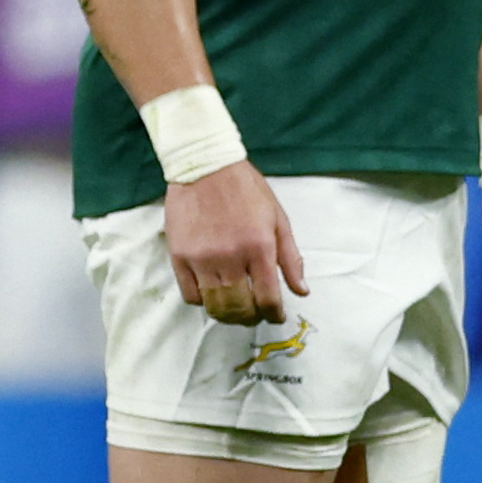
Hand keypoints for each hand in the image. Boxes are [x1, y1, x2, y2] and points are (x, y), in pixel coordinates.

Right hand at [164, 161, 307, 328]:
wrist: (205, 165)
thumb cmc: (245, 189)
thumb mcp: (278, 219)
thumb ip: (291, 258)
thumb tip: (301, 290)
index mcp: (259, 247)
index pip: (268, 299)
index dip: (274, 314)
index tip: (275, 315)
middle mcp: (230, 257)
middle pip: (240, 308)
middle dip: (251, 318)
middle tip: (254, 314)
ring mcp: (202, 258)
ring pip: (214, 306)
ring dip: (227, 315)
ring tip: (233, 309)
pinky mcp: (179, 256)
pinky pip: (189, 294)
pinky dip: (202, 301)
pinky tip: (211, 293)